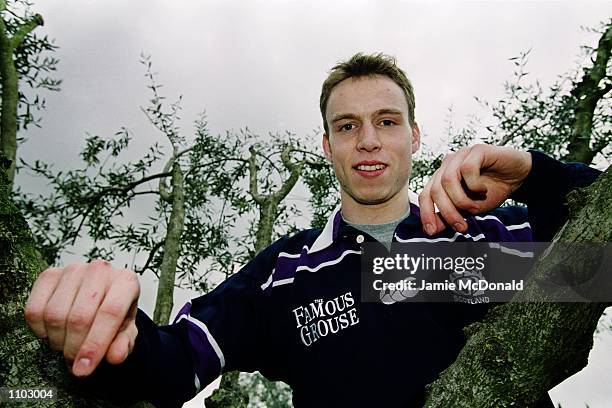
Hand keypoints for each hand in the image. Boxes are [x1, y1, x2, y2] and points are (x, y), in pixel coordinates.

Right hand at [24, 260, 139, 376]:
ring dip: (58, 341)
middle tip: (75, 363)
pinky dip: (40, 330)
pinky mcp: (48, 275)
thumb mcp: (126, 332)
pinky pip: (34, 310)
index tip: (84, 369)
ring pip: (55, 315)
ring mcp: (73, 270)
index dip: (95, 344)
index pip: (110, 312)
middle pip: (80, 317)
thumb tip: (115, 357)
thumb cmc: (115, 315)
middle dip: (74, 349)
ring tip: (67, 347)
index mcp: (126, 281)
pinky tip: (54, 333)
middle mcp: (100, 270)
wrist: (100, 296)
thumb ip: (123, 344)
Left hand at [418, 144, 531, 235]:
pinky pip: (467, 169)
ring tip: (474, 208)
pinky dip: (474, 185)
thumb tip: (431, 230)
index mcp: (441, 177)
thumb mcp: (469, 209)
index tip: (432, 232)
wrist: (518, 177)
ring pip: (447, 179)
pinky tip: (483, 190)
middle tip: (462, 227)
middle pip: (435, 190)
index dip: (426, 214)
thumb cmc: (492, 191)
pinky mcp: (477, 150)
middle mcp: (448, 165)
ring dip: (460, 200)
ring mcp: (461, 155)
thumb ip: (449, 217)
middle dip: (448, 212)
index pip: (426, 195)